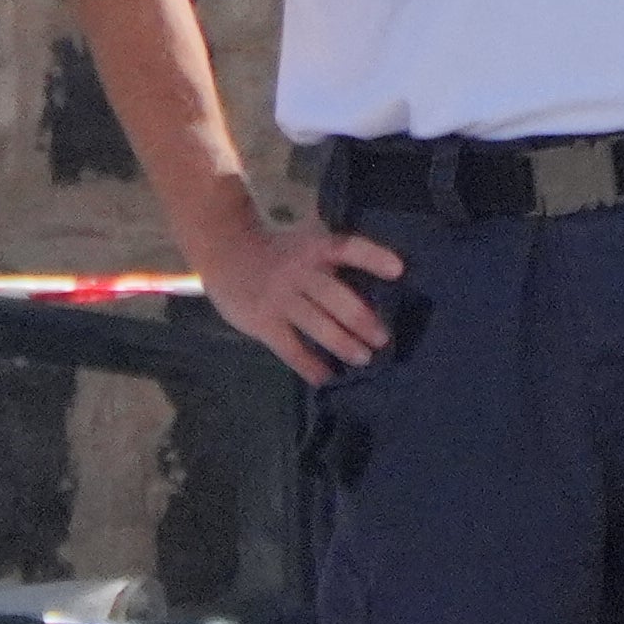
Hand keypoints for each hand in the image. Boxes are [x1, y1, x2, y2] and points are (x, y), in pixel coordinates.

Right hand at [193, 205, 410, 382]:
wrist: (224, 251)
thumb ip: (329, 266)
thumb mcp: (303, 246)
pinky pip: (291, 348)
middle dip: (363, 321)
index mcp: (314, 249)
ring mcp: (280, 298)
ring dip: (344, 344)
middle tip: (381, 340)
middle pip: (337, 298)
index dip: (373, 258)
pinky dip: (309, 364)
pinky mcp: (263, 322)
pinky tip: (324, 377)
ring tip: (362, 359)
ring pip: (318, 325)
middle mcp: (300, 272)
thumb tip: (366, 300)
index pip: (348, 249)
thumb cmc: (274, 252)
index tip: (398, 270)